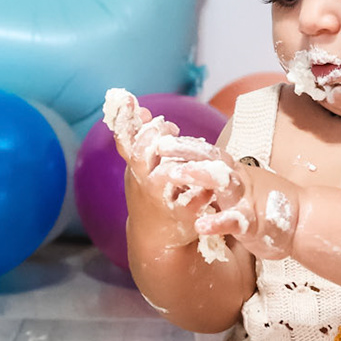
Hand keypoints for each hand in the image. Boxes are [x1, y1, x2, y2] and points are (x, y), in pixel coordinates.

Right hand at [107, 91, 229, 251]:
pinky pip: (192, 201)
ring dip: (178, 158)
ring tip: (195, 147)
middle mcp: (143, 182)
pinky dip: (201, 191)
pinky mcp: (181, 216)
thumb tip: (136, 105)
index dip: (140, 126)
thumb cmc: (150, 191)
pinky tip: (212, 181)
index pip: (128, 141)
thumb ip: (138, 136)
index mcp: (135, 168)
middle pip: (141, 156)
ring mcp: (161, 199)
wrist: (155, 236)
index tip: (156, 118)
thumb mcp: (140, 165)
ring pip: (166, 175)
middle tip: (172, 129)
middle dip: (155, 138)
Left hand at [152, 152, 297, 261]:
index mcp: (232, 171)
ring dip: (200, 176)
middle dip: (186, 152)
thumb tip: (189, 163)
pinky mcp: (252, 223)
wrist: (302, 220)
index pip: (206, 152)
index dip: (183, 143)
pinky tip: (200, 226)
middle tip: (160, 145)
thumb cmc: (266, 201)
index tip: (158, 134)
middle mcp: (238, 180)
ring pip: (222, 184)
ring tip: (176, 174)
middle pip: (211, 160)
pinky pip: (234, 222)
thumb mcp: (239, 184)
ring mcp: (245, 200)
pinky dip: (218, 223)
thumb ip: (218, 174)